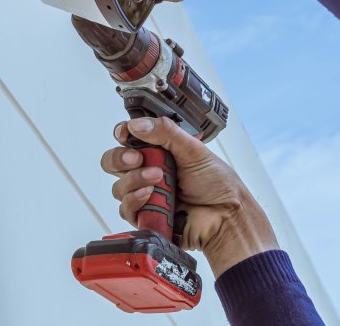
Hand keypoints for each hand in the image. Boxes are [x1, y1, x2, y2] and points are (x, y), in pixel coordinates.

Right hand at [101, 116, 278, 276]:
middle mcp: (148, 172)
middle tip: (136, 158)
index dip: (122, 135)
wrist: (226, 216)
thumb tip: (136, 124)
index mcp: (158, 152)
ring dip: (134, 180)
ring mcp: (145, 195)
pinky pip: (126, 208)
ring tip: (157, 178)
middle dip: (120, 158)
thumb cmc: (217, 184)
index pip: (127, 139)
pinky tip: (150, 195)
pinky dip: (135, 200)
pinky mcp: (145, 216)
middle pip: (114, 162)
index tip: (124, 134)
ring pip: (119, 186)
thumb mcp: (193, 150)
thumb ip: (165, 132)